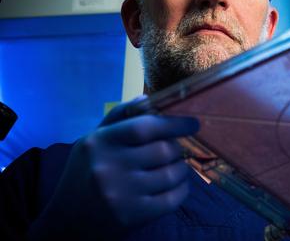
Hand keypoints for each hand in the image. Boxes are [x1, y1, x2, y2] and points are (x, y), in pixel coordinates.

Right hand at [29, 97, 198, 239]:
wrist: (67, 221)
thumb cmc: (85, 173)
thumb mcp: (93, 141)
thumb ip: (119, 117)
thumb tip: (149, 98)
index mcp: (100, 142)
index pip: (146, 126)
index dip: (175, 123)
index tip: (193, 123)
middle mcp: (109, 166)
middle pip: (165, 149)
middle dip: (177, 149)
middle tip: (174, 151)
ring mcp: (121, 193)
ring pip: (173, 174)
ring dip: (181, 169)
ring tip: (173, 168)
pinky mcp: (133, 215)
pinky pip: (174, 198)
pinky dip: (182, 190)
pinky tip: (175, 186)